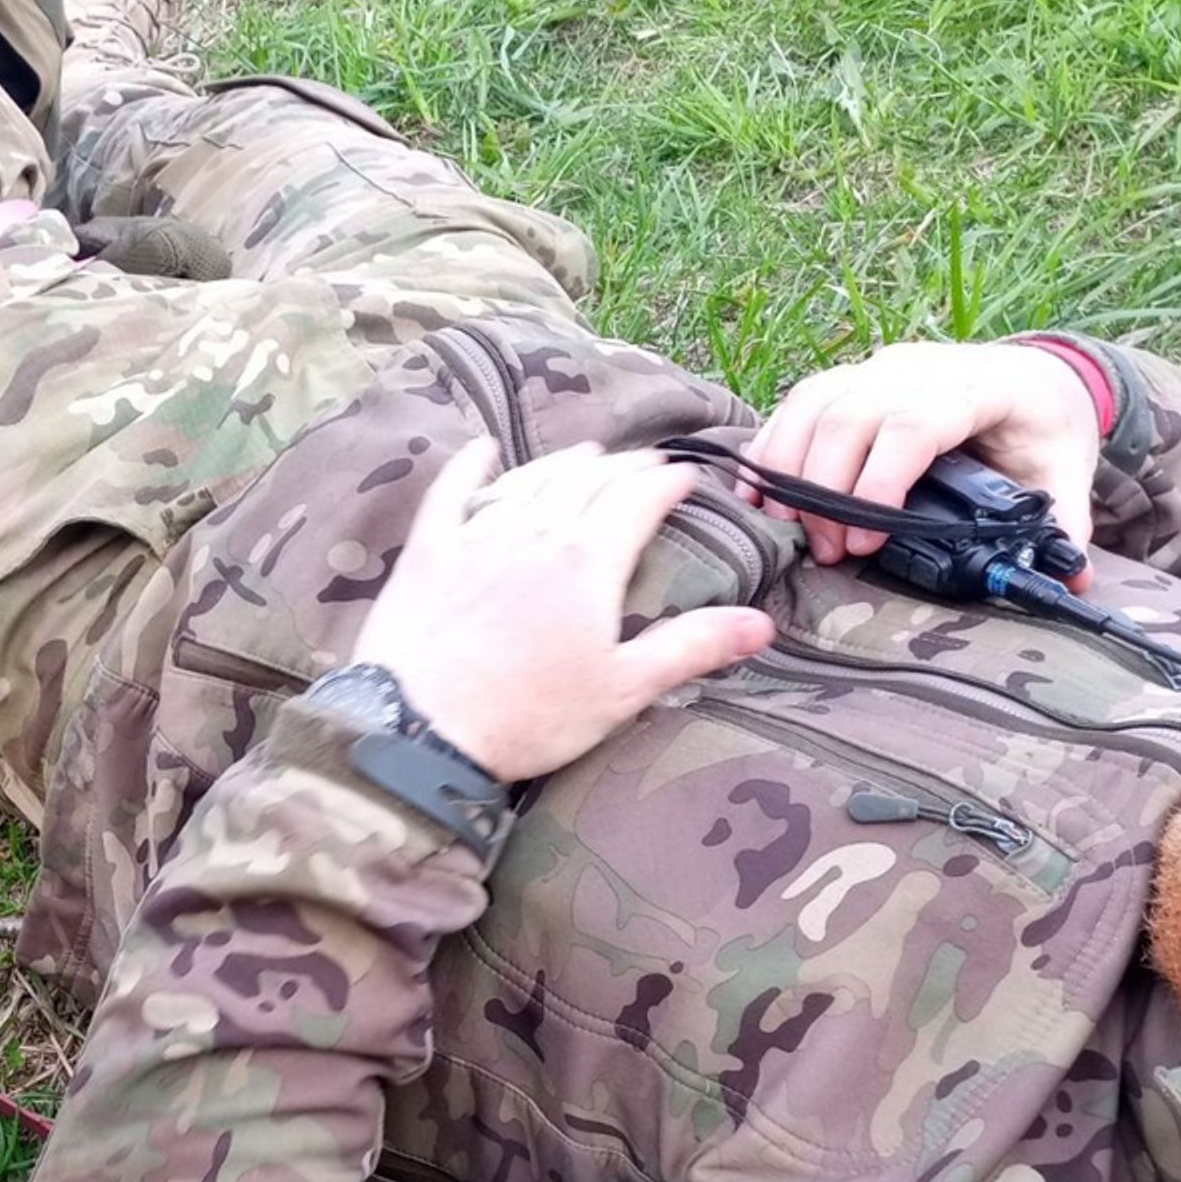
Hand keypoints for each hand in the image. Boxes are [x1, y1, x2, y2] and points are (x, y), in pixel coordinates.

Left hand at [348, 441, 774, 783]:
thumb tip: (762, 624)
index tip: (685, 477)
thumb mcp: (621, 690)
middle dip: (620, 466)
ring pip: (530, 480)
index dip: (665, 483)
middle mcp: (535, 532)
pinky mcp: (428, 552)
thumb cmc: (529, 718)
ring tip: (584, 455)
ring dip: (563, 462)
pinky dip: (472, 466)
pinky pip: (452, 491)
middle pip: (586, 480)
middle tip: (641, 465)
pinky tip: (483, 450)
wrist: (418, 731)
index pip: (637, 500)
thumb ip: (690, 648)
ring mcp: (476, 536)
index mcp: (588, 562)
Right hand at [745, 340, 1101, 578]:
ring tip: (788, 531)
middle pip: (848, 415)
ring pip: (812, 404)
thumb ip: (1063, 524)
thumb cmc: (1043, 427)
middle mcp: (920, 367)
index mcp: (977, 387)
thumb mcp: (1064, 471)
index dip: (877, 483)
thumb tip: (1071, 577)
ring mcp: (880, 367)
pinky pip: (797, 403)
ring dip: (788, 470)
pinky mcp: (852, 377)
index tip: (864, 544)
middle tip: (827, 553)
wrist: (1034, 376)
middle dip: (824, 491)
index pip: (912, 424)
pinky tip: (758, 496)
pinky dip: (772, 448)